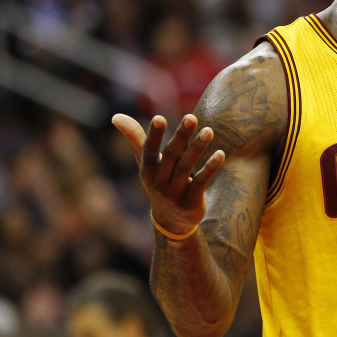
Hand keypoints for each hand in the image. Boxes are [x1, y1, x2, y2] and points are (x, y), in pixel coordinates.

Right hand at [112, 113, 225, 234]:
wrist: (171, 221)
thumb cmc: (159, 181)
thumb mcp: (147, 163)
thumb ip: (135, 139)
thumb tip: (116, 116)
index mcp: (147, 170)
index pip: (148, 151)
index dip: (153, 135)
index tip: (159, 118)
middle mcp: (158, 182)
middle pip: (170, 156)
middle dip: (181, 136)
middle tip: (192, 117)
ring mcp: (174, 194)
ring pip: (186, 168)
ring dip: (197, 148)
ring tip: (209, 130)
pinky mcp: (190, 202)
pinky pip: (201, 182)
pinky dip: (210, 168)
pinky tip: (220, 154)